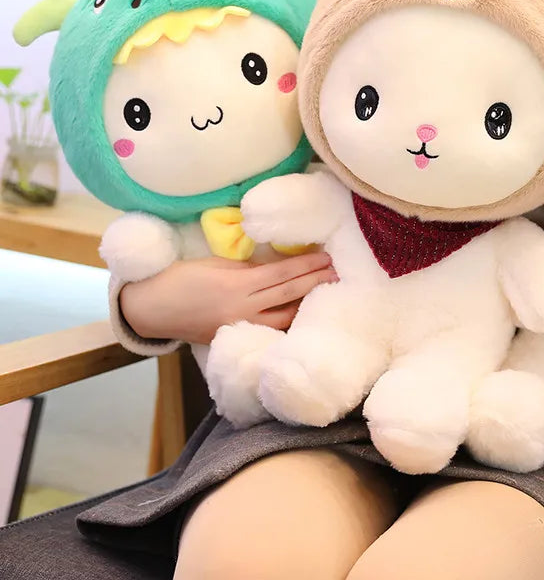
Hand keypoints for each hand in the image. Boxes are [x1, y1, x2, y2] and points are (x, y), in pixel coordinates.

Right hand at [119, 252, 336, 344]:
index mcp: (238, 287)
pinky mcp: (234, 337)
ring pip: (283, 318)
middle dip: (315, 283)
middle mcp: (243, 310)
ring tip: (327, 294)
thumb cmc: (182, 279)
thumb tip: (279, 267)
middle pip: (288, 296)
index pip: (282, 275)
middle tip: (339, 273)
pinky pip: (268, 330)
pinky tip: (302, 316)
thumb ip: (249, 269)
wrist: (151, 308)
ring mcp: (240, 327)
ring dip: (306, 305)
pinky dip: (288, 322)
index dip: (307, 266)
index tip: (327, 258)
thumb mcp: (217, 265)